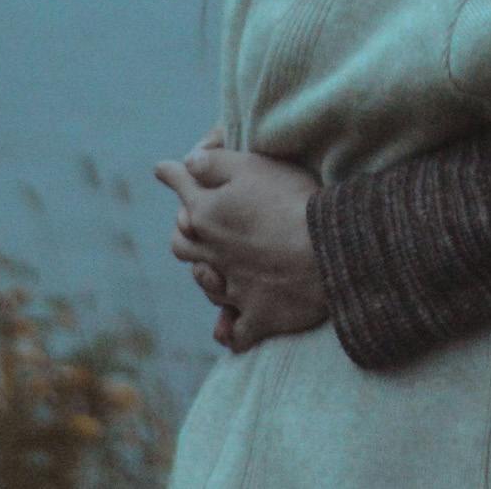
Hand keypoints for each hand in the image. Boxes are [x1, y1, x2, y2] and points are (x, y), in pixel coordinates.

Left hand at [152, 131, 328, 352]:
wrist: (327, 251)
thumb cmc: (291, 202)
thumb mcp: (253, 167)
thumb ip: (215, 163)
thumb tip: (187, 160)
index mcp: (206, 214)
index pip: (181, 187)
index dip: (171, 174)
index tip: (162, 169)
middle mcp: (212, 253)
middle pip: (182, 243)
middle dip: (183, 231)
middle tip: (187, 224)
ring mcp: (234, 288)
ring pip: (205, 285)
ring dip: (204, 275)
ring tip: (207, 269)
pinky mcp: (259, 315)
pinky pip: (237, 331)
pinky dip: (232, 330)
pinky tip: (229, 330)